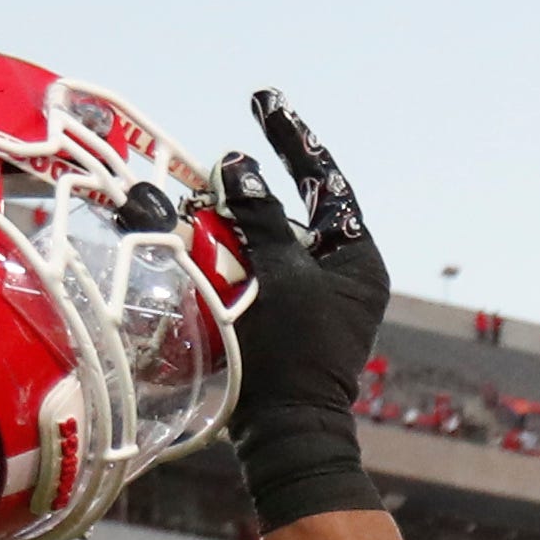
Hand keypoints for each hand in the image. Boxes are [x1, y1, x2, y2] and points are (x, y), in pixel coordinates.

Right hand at [215, 91, 389, 529]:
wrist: (284, 437)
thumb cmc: (294, 356)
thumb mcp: (280, 277)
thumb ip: (259, 219)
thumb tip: (238, 167)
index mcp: (355, 260)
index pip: (328, 184)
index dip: (295, 141)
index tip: (266, 102)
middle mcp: (334, 276)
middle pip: (287, 211)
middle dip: (245, 188)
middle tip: (211, 163)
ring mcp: (304, 300)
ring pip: (257, 242)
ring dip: (221, 224)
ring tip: (184, 201)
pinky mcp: (272, 321)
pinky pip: (241, 274)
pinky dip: (214, 257)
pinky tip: (184, 240)